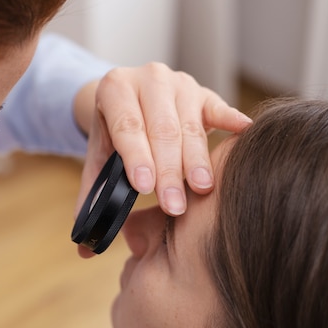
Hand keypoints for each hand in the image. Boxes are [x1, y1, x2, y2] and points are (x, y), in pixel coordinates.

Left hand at [73, 63, 250, 255]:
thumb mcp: (98, 157)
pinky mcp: (204, 93)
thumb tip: (83, 248)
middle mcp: (148, 78)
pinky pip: (218, 107)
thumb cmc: (114, 135)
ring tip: (201, 189)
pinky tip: (243, 133)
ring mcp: (179, 83)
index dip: (136, 156)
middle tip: (174, 205)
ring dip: (196, 160)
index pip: (127, 126)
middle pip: (162, 128)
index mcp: (115, 88)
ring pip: (190, 124)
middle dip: (168, 170)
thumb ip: (92, 196)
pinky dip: (231, 121)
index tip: (144, 187)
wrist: (128, 98)